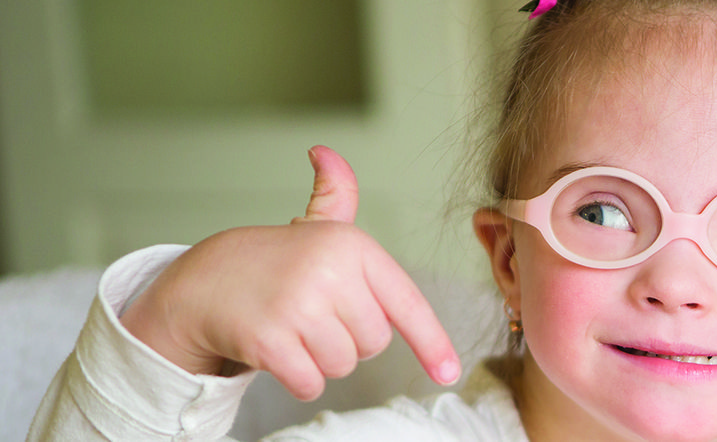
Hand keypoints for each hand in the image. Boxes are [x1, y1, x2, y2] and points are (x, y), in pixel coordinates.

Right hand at [119, 146, 460, 400]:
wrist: (201, 282)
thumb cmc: (271, 261)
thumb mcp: (312, 227)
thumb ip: (335, 195)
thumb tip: (326, 152)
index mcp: (352, 247)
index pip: (406, 302)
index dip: (432, 342)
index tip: (449, 373)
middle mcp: (331, 272)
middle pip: (374, 343)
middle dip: (348, 341)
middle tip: (314, 315)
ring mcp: (299, 305)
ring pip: (342, 365)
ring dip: (320, 360)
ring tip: (294, 328)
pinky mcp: (270, 340)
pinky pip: (310, 384)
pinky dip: (298, 379)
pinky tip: (278, 351)